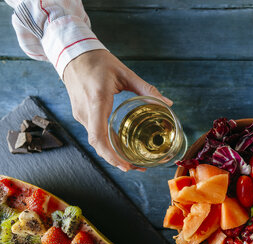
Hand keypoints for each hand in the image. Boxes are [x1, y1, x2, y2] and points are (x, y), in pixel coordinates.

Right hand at [63, 49, 172, 170]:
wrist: (73, 53)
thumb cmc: (98, 61)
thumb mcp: (125, 73)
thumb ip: (147, 89)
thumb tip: (168, 104)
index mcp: (97, 100)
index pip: (98, 135)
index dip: (110, 154)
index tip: (124, 165)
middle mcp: (86, 111)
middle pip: (98, 144)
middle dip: (116, 159)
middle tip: (136, 168)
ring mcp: (81, 114)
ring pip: (95, 141)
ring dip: (111, 154)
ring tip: (131, 163)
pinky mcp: (81, 114)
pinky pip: (94, 134)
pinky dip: (106, 144)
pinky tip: (120, 149)